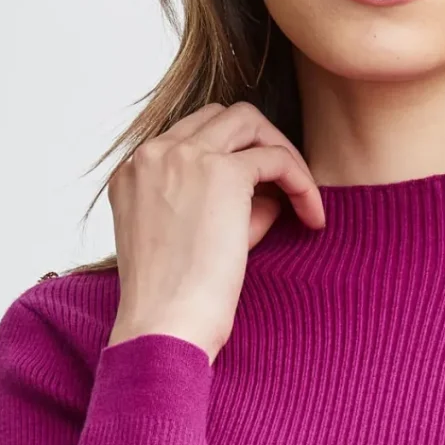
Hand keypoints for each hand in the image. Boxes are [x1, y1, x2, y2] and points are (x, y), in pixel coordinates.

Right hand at [104, 102, 324, 363]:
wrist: (163, 328)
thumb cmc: (172, 305)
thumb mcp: (188, 243)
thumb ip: (222, 209)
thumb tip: (272, 196)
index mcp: (132, 172)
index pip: (190, 137)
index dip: (230, 158)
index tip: (257, 195)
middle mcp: (151, 154)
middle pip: (219, 116)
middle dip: (260, 143)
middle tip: (287, 186)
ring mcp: (183, 156)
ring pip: (248, 120)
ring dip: (281, 152)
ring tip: (304, 197)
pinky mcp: (221, 172)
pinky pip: (276, 159)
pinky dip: (302, 182)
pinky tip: (313, 217)